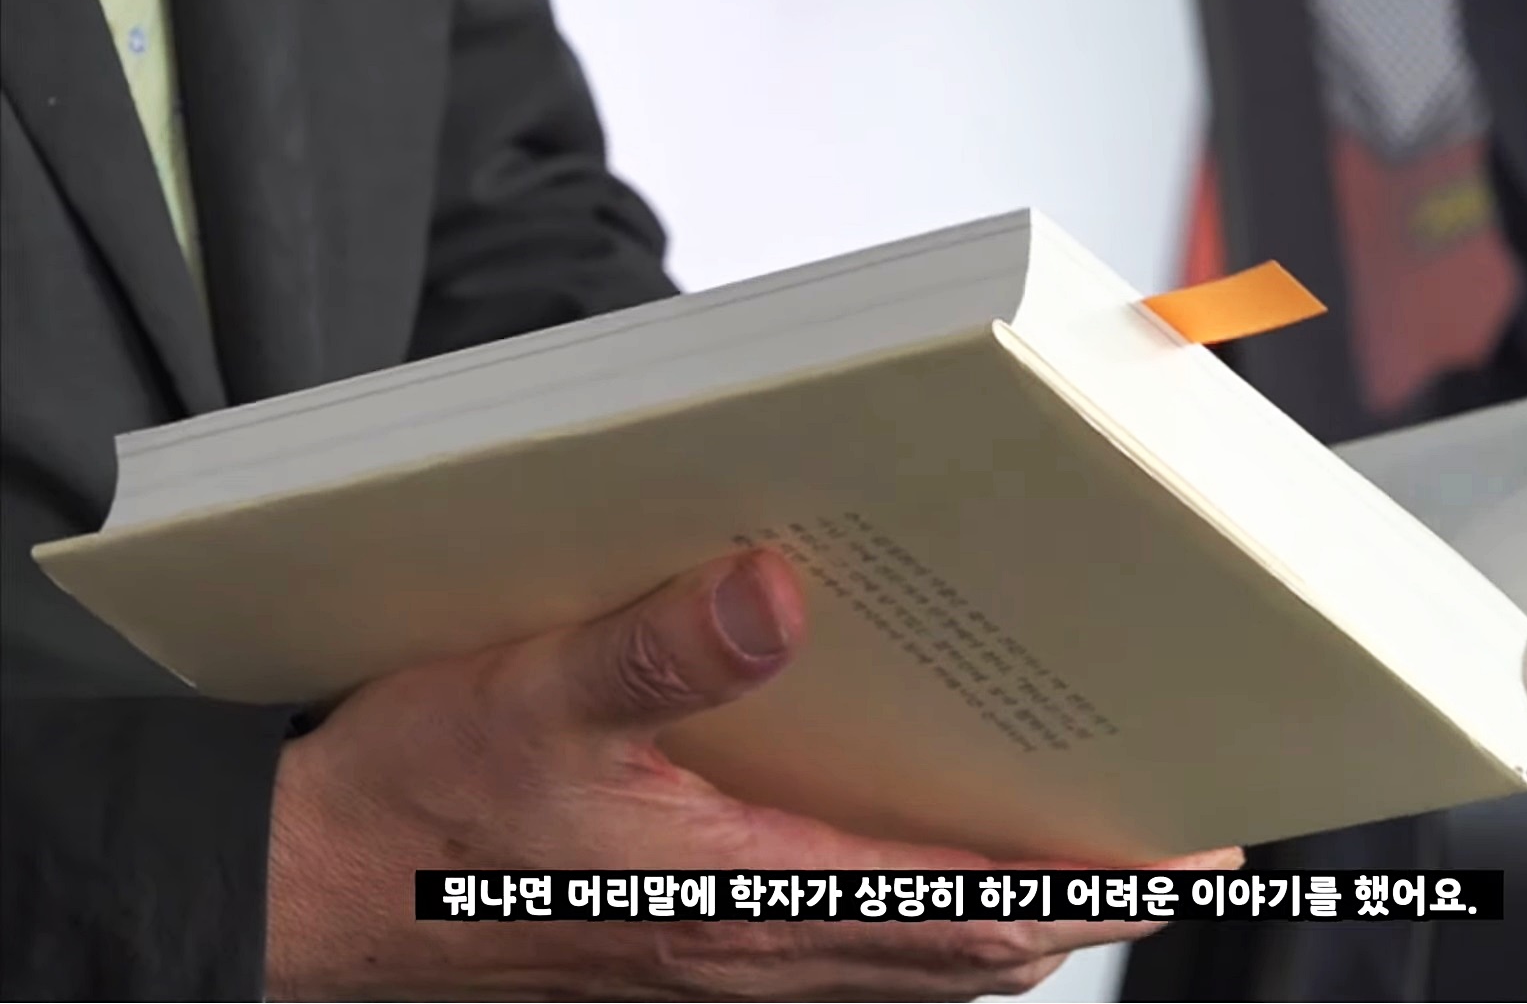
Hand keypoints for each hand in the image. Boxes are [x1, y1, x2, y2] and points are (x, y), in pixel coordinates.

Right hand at [265, 547, 1240, 1000]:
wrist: (305, 905)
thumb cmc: (410, 815)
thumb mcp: (522, 702)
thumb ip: (655, 648)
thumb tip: (780, 593)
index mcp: (735, 894)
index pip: (967, 907)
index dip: (1093, 885)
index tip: (1193, 852)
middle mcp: (751, 946)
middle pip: (969, 945)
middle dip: (1085, 900)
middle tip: (1171, 842)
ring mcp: (721, 962)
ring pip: (916, 958)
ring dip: (1009, 914)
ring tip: (1080, 848)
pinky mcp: (686, 950)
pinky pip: (845, 948)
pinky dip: (917, 917)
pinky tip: (915, 858)